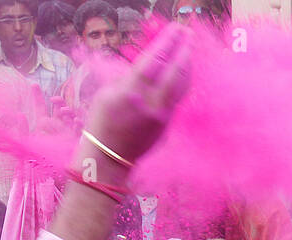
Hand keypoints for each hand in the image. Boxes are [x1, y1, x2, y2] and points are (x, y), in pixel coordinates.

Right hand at [77, 23, 191, 171]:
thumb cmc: (102, 122)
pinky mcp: (166, 124)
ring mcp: (161, 115)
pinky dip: (182, 81)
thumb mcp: (106, 94)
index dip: (166, 42)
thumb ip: (127, 77)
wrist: (109, 157)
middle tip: (188, 33)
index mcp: (130, 93)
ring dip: (187, 64)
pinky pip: (178, 97)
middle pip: (173, 71)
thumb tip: (146, 64)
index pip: (153, 60)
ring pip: (180, 85)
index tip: (174, 29)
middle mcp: (150, 103)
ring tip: (190, 48)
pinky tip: (184, 70)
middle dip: (183, 49)